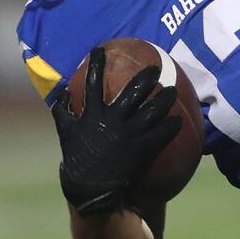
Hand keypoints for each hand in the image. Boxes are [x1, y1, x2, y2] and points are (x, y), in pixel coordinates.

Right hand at [52, 46, 182, 216]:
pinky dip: (171, 126)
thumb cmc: (77, 159)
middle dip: (146, 76)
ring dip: (165, 98)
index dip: (96, 64)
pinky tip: (179, 120)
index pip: (93, 83)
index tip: (100, 49)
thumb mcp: (65, 133)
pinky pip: (161, 134)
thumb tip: (60, 92)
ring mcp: (128, 135)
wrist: (91, 189)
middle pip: (133, 92)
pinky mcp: (141, 149)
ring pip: (152, 110)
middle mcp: (112, 121)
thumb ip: (62, 112)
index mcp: (92, 114)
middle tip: (155, 68)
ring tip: (172, 91)